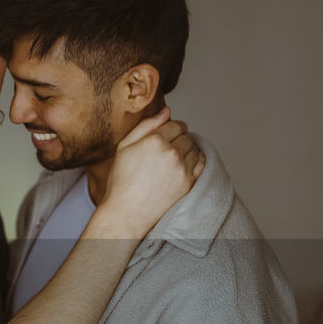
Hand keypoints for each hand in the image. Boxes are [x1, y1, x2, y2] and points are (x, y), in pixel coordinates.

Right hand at [98, 107, 203, 235]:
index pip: (176, 124)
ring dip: (186, 150)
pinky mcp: (188, 183)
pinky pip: (201, 163)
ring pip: (193, 149)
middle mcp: (171, 152)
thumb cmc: (121, 180)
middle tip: (167, 148)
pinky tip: (185, 163)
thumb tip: (167, 110)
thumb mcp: (124, 146)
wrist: (126, 213)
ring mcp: (182, 168)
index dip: (172, 128)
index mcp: (155, 140)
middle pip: (186, 136)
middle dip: (178, 138)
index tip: (167, 134)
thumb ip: (146, 125)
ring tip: (172, 159)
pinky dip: (196, 160)